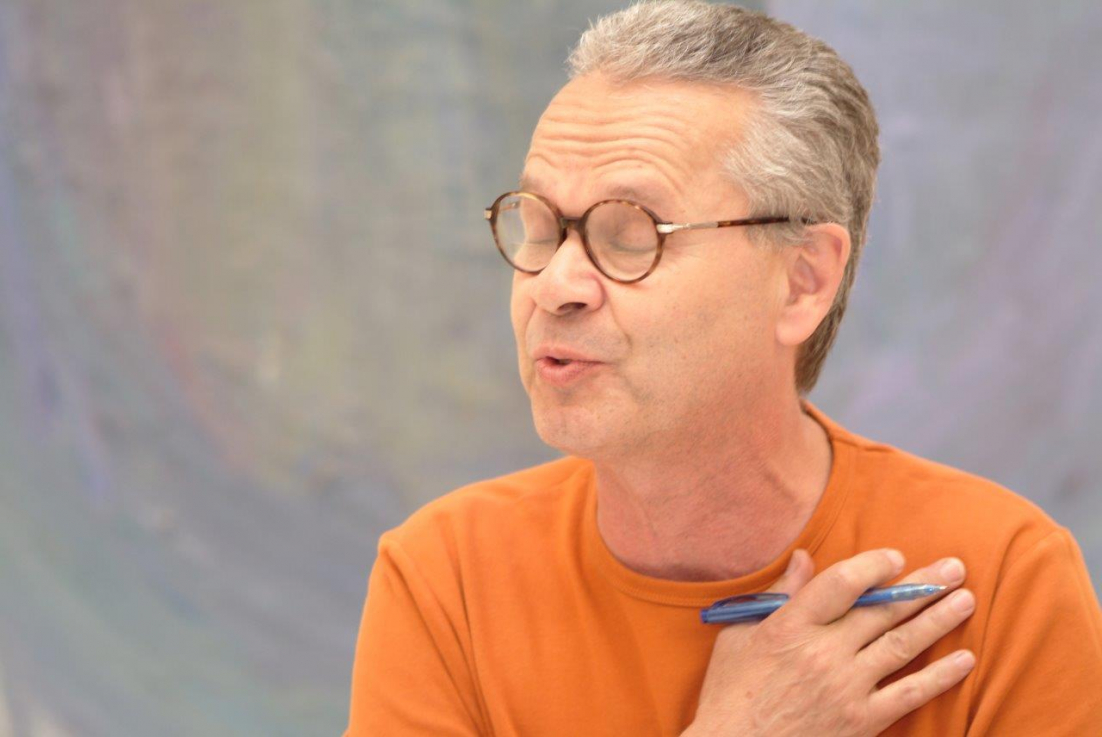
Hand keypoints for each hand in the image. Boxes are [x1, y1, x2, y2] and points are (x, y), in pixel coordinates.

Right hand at [684, 549, 974, 735]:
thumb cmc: (730, 691)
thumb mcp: (740, 634)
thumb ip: (778, 596)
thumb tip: (804, 559)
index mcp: (790, 625)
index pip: (842, 583)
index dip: (873, 566)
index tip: (894, 558)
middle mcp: (823, 652)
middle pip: (882, 610)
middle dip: (922, 585)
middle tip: (954, 567)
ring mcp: (846, 687)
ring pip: (902, 645)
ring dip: (938, 620)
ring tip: (965, 600)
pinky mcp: (862, 720)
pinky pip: (910, 693)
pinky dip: (941, 676)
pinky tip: (965, 660)